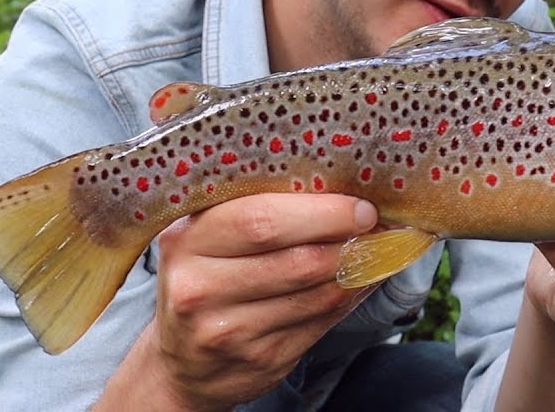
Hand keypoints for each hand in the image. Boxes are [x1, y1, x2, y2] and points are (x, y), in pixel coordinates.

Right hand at [144, 193, 378, 409]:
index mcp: (186, 241)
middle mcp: (200, 289)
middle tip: (373, 226)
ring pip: (316, 295)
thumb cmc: (205, 281)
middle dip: (345, 241)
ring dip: (354, 272)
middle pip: (296, 260)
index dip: (321, 212)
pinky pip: (320, 323)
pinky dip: (346, 299)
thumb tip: (338, 191)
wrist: (182, 364)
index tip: (358, 206)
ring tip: (371, 252)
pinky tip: (355, 283)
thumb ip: (255, 210)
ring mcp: (229, 331)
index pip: (261, 220)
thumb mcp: (207, 238)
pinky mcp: (259, 360)